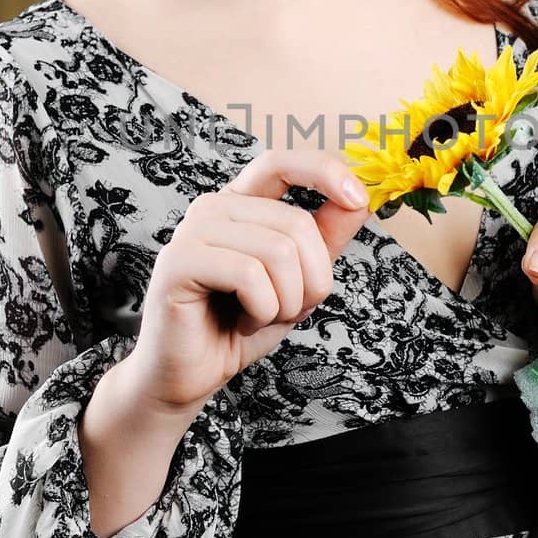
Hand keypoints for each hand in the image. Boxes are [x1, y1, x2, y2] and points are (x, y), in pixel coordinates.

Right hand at [125, 148, 373, 414]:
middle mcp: (213, 207)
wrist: (191, 375)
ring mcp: (192, 231)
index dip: (324, 172)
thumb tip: (360, 198)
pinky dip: (262, 310)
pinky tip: (243, 322)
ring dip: (287, 300)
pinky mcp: (178, 262)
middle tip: (289, 309)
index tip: (358, 199)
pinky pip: (249, 274)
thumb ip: (325, 238)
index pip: (281, 162)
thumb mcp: (299, 280)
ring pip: (278, 250)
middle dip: (312, 280)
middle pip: (296, 223)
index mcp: (240, 203)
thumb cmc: (241, 324)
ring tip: (262, 317)